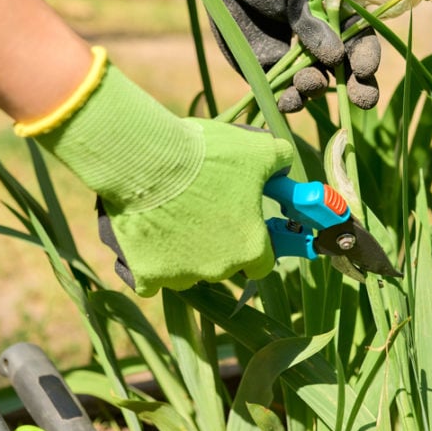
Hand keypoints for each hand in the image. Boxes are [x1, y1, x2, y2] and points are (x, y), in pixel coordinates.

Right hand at [18, 48, 292, 295]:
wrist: (147, 161)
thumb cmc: (208, 157)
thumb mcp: (258, 150)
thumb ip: (279, 161)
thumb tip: (285, 165)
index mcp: (251, 247)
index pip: (262, 262)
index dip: (255, 243)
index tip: (244, 225)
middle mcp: (219, 269)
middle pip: (224, 265)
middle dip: (218, 243)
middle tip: (204, 209)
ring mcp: (181, 276)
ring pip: (188, 271)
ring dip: (185, 251)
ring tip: (172, 213)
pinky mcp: (147, 275)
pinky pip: (152, 280)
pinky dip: (151, 263)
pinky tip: (148, 237)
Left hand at [150, 0, 379, 111]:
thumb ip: (311, 24)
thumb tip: (336, 57)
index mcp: (331, 19)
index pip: (358, 40)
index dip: (366, 55)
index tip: (365, 69)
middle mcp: (319, 44)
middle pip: (346, 70)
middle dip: (357, 86)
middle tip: (363, 100)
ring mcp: (295, 61)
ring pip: (316, 85)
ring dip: (316, 89)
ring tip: (306, 82)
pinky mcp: (270, 73)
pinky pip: (286, 94)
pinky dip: (290, 101)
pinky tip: (288, 100)